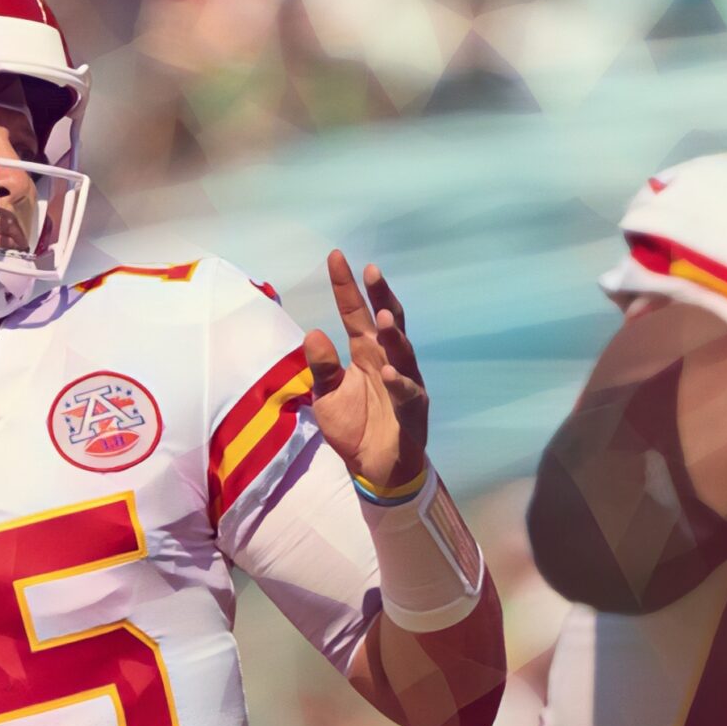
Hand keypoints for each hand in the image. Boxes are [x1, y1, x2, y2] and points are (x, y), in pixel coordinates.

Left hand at [304, 250, 427, 491]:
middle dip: (382, 297)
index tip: (336, 257)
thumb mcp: (327, 396)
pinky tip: (388, 372)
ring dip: (395, 336)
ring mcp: (404, 383)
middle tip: (372, 272)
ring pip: (402, 353)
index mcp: (365, 352)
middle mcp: (387, 360)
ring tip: (384, 319)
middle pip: (388, 322)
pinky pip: (407, 393)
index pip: (356, 313)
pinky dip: (399, 383)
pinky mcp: (413, 411)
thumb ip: (322, 367)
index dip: (347, 287)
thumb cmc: (353, 427)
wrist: (373, 469)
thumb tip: (313, 333)